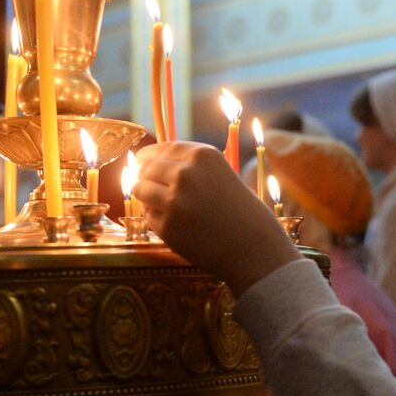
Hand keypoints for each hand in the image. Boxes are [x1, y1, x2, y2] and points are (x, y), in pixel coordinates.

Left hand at [134, 141, 300, 294]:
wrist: (255, 246)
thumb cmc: (239, 209)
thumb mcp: (219, 173)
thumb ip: (188, 165)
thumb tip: (146, 162)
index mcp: (202, 156)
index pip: (159, 149)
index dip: (149, 158)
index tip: (146, 165)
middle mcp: (186, 174)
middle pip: (145, 168)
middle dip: (146, 177)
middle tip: (156, 188)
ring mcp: (175, 201)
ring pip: (140, 190)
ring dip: (147, 196)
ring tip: (166, 206)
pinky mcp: (168, 227)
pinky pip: (148, 216)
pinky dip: (156, 218)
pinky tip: (178, 224)